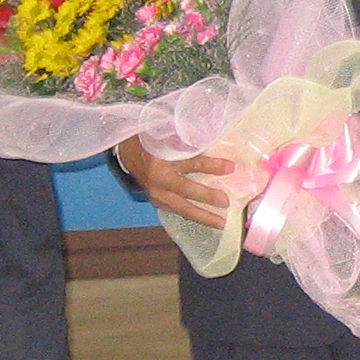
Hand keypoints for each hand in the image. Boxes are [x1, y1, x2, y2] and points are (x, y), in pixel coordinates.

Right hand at [117, 138, 238, 231]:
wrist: (129, 153)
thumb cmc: (153, 141)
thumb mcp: (167, 136)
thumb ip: (188, 141)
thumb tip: (215, 142)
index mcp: (160, 158)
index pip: (190, 163)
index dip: (212, 165)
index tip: (231, 167)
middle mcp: (157, 179)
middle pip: (186, 189)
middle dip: (207, 197)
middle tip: (226, 202)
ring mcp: (156, 193)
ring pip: (182, 207)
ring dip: (202, 216)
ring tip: (221, 222)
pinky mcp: (157, 202)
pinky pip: (178, 211)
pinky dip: (193, 216)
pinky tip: (207, 221)